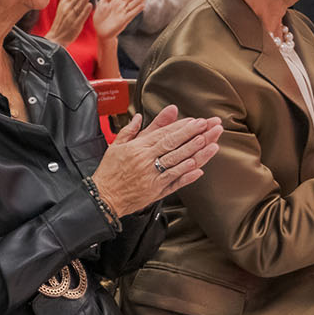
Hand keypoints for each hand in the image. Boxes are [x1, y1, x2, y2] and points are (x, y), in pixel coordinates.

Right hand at [43, 0, 92, 44]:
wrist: (56, 37)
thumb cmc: (61, 20)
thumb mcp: (61, 5)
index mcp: (64, 3)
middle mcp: (67, 9)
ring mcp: (71, 17)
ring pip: (78, 5)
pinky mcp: (75, 25)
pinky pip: (80, 17)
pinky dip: (85, 11)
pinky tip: (90, 5)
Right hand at [90, 104, 223, 216]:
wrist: (103, 196)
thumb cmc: (109, 172)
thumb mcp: (116, 146)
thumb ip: (129, 130)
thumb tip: (139, 117)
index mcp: (137, 148)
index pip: (163, 134)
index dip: (181, 127)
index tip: (195, 121)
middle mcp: (146, 160)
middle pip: (173, 145)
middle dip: (192, 134)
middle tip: (207, 126)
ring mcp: (152, 176)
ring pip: (177, 161)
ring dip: (195, 152)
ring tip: (209, 143)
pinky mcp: (155, 190)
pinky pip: (174, 181)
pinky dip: (186, 175)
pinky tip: (198, 169)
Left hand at [92, 0, 152, 42]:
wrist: (100, 30)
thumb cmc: (101, 16)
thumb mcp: (103, 2)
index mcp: (117, 0)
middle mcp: (122, 5)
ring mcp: (124, 12)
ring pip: (134, 3)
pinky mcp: (124, 20)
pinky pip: (131, 14)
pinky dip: (136, 10)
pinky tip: (142, 5)